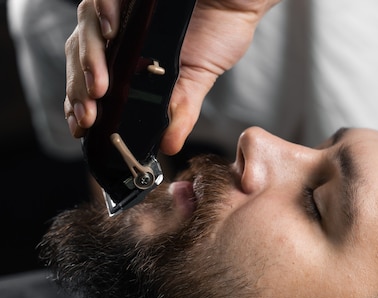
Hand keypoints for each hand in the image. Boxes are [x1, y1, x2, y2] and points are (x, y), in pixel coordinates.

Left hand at [64, 0, 278, 154]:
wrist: (239, 2)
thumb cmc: (218, 32)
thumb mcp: (199, 80)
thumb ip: (181, 111)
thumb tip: (169, 146)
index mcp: (131, 59)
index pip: (92, 81)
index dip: (80, 103)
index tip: (81, 127)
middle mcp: (120, 34)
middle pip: (81, 58)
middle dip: (80, 89)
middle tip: (89, 115)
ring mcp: (123, 11)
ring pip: (86, 30)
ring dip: (88, 59)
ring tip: (99, 86)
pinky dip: (101, 13)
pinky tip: (110, 32)